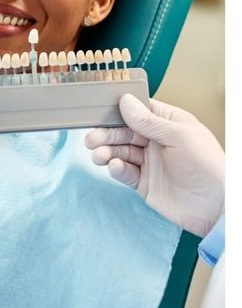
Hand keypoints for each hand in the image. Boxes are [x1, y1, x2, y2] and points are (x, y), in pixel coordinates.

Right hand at [84, 94, 223, 236]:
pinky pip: (124, 172)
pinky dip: (116, 169)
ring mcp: (149, 162)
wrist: (216, 207)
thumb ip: (148, 121)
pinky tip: (114, 167)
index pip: (137, 111)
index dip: (118, 110)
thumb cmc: (207, 165)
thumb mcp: (178, 136)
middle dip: (106, 134)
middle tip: (91, 139)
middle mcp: (155, 140)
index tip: (98, 111)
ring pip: (119, 152)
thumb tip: (125, 101)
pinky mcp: (143, 183)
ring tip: (99, 155)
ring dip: (106, 152)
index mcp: (167, 123)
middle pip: (123, 132)